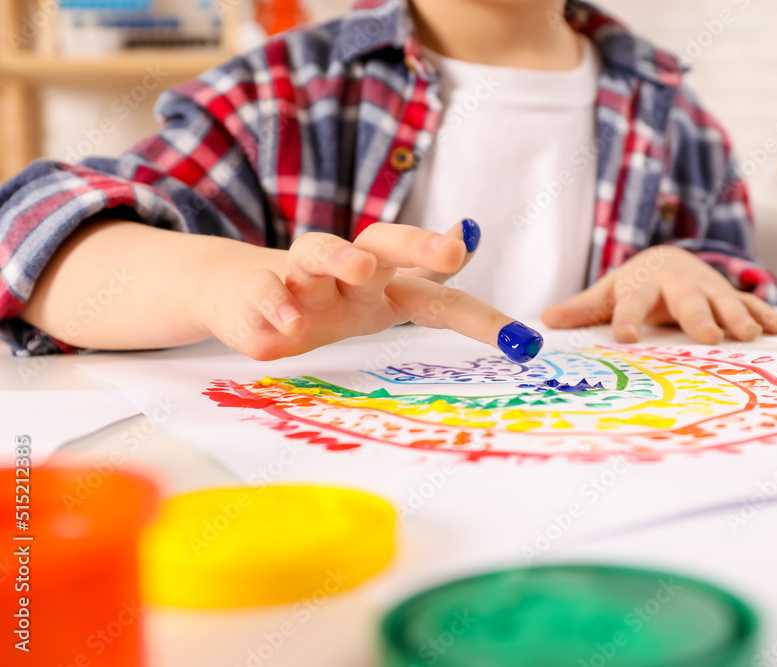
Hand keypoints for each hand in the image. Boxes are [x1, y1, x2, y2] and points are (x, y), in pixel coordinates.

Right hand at [197, 220, 541, 360]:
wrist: (243, 293)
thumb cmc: (329, 298)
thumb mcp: (383, 299)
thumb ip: (431, 288)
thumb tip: (474, 241)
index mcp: (388, 284)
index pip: (440, 294)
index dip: (480, 317)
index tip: (522, 341)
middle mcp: (350, 271)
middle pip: (385, 243)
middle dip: (420, 245)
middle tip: (453, 252)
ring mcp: (302, 277)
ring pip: (320, 253)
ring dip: (343, 257)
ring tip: (361, 268)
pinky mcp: (257, 291)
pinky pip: (267, 291)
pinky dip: (276, 303)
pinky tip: (288, 324)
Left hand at [542, 245, 776, 343]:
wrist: (668, 258)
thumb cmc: (634, 285)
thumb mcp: (607, 293)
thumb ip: (581, 309)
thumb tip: (545, 320)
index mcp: (641, 285)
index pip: (631, 303)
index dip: (628, 319)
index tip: (626, 337)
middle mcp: (677, 286)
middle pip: (687, 302)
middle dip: (698, 317)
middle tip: (709, 337)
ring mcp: (707, 289)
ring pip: (724, 302)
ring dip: (739, 317)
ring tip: (750, 335)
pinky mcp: (729, 295)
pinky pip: (749, 303)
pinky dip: (764, 314)